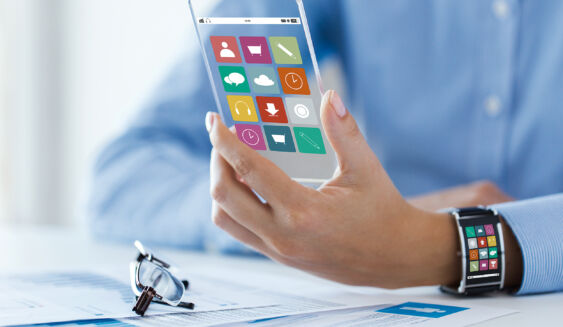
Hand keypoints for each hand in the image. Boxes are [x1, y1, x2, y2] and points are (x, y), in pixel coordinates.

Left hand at [205, 90, 521, 289]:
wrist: (395, 258)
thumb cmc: (383, 212)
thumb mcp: (366, 168)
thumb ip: (344, 131)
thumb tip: (329, 96)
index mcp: (304, 211)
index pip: (249, 171)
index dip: (225, 142)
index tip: (213, 120)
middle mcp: (283, 235)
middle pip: (224, 196)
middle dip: (216, 161)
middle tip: (222, 137)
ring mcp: (278, 250)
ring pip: (225, 218)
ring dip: (221, 186)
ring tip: (233, 161)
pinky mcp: (278, 256)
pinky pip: (240, 229)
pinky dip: (233, 204)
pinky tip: (250, 185)